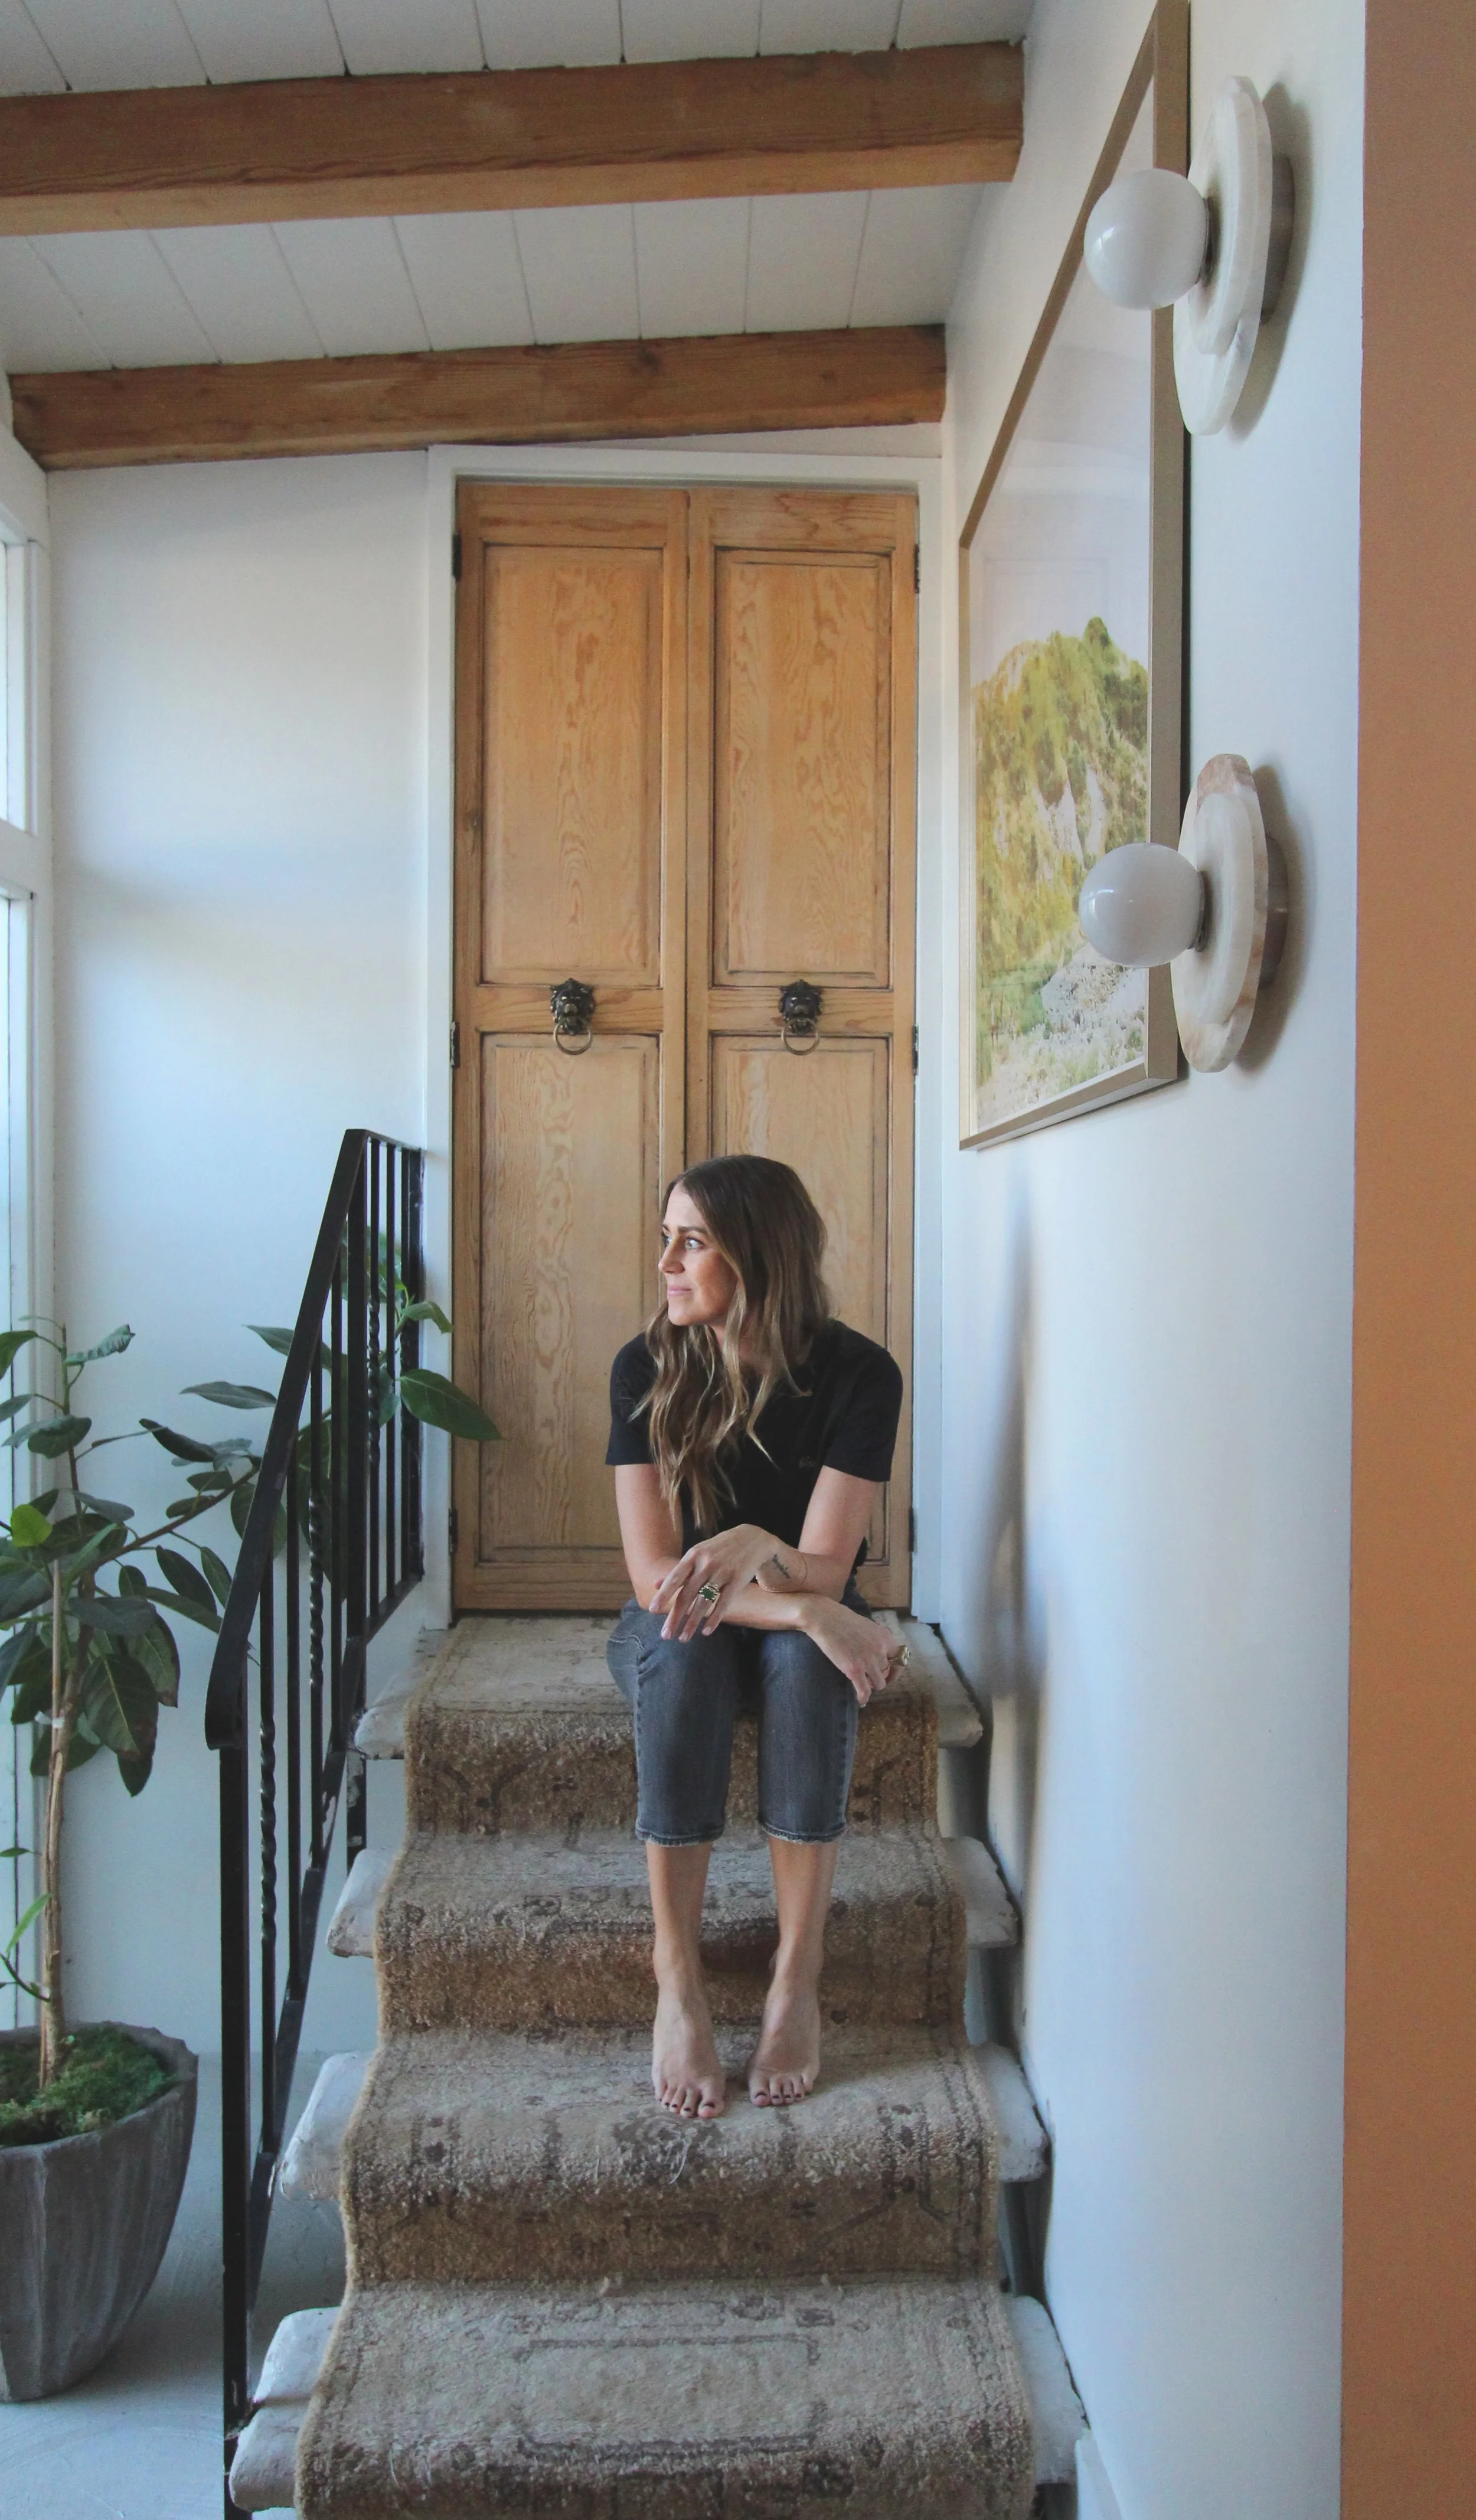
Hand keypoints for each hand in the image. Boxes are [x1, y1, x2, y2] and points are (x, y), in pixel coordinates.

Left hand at [648, 1525, 775, 1639]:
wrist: (752, 1538)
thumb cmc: (719, 1548)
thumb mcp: (697, 1553)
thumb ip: (678, 1570)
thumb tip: (655, 1584)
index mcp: (693, 1556)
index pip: (675, 1578)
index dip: (663, 1595)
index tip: (652, 1610)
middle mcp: (706, 1564)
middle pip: (687, 1595)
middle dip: (675, 1617)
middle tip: (666, 1635)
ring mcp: (722, 1572)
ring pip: (704, 1602)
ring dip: (692, 1623)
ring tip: (683, 1638)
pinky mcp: (737, 1580)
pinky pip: (723, 1603)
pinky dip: (714, 1619)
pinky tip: (706, 1631)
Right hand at [803, 1598, 908, 1705]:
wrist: (825, 1619)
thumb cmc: (843, 1620)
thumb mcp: (869, 1627)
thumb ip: (878, 1642)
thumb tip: (882, 1657)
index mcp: (886, 1638)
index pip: (900, 1660)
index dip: (895, 1671)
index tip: (888, 1675)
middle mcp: (881, 1650)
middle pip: (887, 1673)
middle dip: (878, 1676)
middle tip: (868, 1676)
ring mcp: (868, 1661)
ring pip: (879, 1684)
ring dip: (871, 1685)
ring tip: (862, 1684)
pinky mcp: (855, 1669)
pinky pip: (864, 1691)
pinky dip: (863, 1698)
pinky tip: (861, 1701)